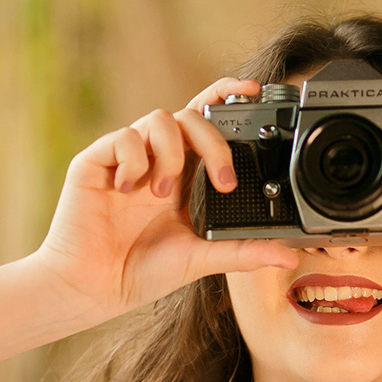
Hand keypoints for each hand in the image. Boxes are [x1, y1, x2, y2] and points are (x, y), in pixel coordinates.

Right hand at [30, 78, 297, 321]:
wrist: (93, 288)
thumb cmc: (142, 272)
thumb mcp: (202, 259)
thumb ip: (244, 252)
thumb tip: (288, 253)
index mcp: (184, 176)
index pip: (208, 123)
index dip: (228, 98)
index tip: (255, 92)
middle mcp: (157, 160)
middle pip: (192, 116)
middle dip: (215, 142)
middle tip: (223, 183)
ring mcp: (127, 158)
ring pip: (160, 119)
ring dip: (172, 155)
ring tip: (162, 194)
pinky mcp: (96, 161)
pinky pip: (123, 137)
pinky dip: (133, 160)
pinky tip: (127, 188)